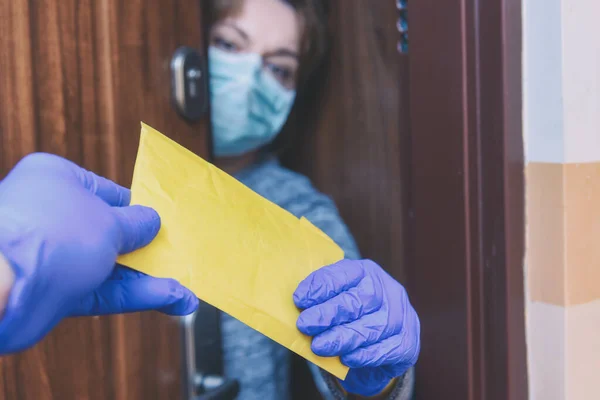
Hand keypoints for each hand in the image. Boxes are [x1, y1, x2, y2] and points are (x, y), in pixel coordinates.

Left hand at [0, 153, 197, 353]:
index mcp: (57, 181)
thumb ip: (135, 224)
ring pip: (111, 267)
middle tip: (177, 256)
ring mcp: (54, 256)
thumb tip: (152, 222)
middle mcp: (53, 217)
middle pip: (112, 232)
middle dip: (146, 248)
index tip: (164, 223)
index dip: (139, 209)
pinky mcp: (56, 291)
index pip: (108, 192)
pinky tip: (170, 299)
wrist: (0, 284)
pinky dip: (137, 296)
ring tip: (184, 290)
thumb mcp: (108, 221)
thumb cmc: (50, 233)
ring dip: (149, 279)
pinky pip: (104, 291)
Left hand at [294, 259, 419, 396]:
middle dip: (330, 313)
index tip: (299, 300)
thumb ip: (319, 302)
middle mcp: (388, 290)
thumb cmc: (350, 317)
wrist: (383, 341)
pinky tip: (346, 358)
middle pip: (360, 300)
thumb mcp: (337, 300)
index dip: (322, 286)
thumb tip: (297, 310)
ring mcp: (402, 316)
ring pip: (373, 326)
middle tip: (305, 325)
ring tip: (319, 346)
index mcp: (367, 272)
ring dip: (343, 338)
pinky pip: (387, 349)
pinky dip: (365, 355)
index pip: (345, 273)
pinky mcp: (408, 342)